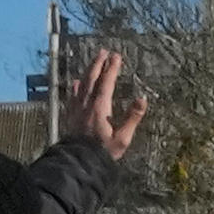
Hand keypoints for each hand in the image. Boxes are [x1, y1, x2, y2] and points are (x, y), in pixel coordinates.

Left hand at [65, 46, 150, 160]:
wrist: (79, 162)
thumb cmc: (103, 152)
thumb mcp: (123, 138)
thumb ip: (133, 117)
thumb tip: (143, 99)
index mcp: (100, 107)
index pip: (107, 82)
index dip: (112, 68)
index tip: (117, 56)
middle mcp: (87, 104)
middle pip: (92, 79)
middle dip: (98, 64)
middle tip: (104, 52)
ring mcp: (77, 109)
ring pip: (82, 84)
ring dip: (88, 71)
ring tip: (93, 61)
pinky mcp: (71, 116)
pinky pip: (73, 96)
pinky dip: (76, 87)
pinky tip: (77, 82)